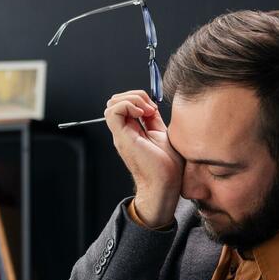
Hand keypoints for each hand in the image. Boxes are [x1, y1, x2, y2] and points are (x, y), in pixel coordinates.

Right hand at [104, 90, 183, 227]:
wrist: (164, 183)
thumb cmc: (166, 166)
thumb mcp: (162, 133)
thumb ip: (153, 119)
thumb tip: (152, 106)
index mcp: (132, 130)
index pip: (126, 104)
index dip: (140, 99)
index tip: (155, 109)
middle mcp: (123, 131)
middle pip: (116, 101)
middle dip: (134, 95)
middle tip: (150, 108)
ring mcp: (121, 134)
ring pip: (112, 103)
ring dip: (131, 100)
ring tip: (146, 111)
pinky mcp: (121, 137)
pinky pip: (114, 111)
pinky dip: (128, 106)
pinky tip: (141, 114)